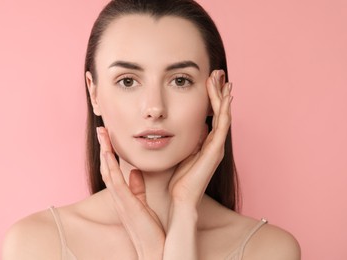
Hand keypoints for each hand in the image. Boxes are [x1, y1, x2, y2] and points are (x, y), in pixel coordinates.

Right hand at [97, 127, 164, 259]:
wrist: (153, 249)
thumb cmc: (149, 228)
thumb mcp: (142, 203)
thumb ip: (138, 187)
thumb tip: (135, 172)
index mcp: (121, 194)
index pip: (112, 169)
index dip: (109, 152)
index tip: (109, 136)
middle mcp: (117, 196)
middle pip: (106, 166)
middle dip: (103, 147)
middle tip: (101, 128)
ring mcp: (120, 200)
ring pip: (108, 171)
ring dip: (104, 151)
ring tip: (102, 134)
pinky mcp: (126, 204)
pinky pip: (116, 183)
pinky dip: (111, 167)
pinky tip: (108, 154)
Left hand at [168, 69, 231, 207]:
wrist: (180, 198)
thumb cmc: (178, 179)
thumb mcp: (182, 153)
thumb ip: (188, 141)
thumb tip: (188, 127)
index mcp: (207, 143)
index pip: (212, 115)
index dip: (212, 98)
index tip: (209, 81)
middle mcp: (215, 143)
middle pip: (221, 112)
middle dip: (220, 91)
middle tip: (219, 73)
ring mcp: (217, 146)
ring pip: (224, 115)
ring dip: (223, 96)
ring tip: (223, 79)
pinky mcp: (215, 150)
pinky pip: (222, 126)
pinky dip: (224, 110)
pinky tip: (225, 97)